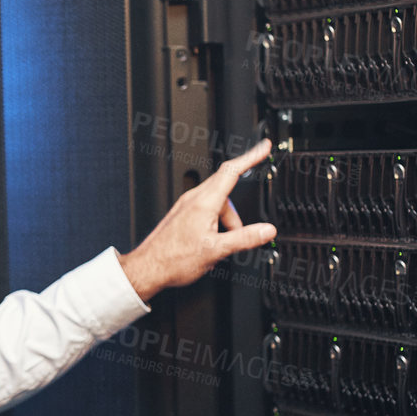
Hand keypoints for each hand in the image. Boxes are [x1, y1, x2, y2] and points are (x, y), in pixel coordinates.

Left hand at [116, 138, 275, 301]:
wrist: (149, 268)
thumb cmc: (174, 259)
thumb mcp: (216, 250)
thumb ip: (244, 238)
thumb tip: (267, 230)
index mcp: (204, 202)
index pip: (232, 171)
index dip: (251, 157)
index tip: (263, 147)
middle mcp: (194, 199)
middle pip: (227, 192)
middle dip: (237, 213)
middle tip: (239, 233)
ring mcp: (187, 205)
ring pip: (218, 204)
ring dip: (226, 222)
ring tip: (219, 245)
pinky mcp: (183, 214)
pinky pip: (207, 211)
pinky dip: (215, 224)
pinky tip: (209, 242)